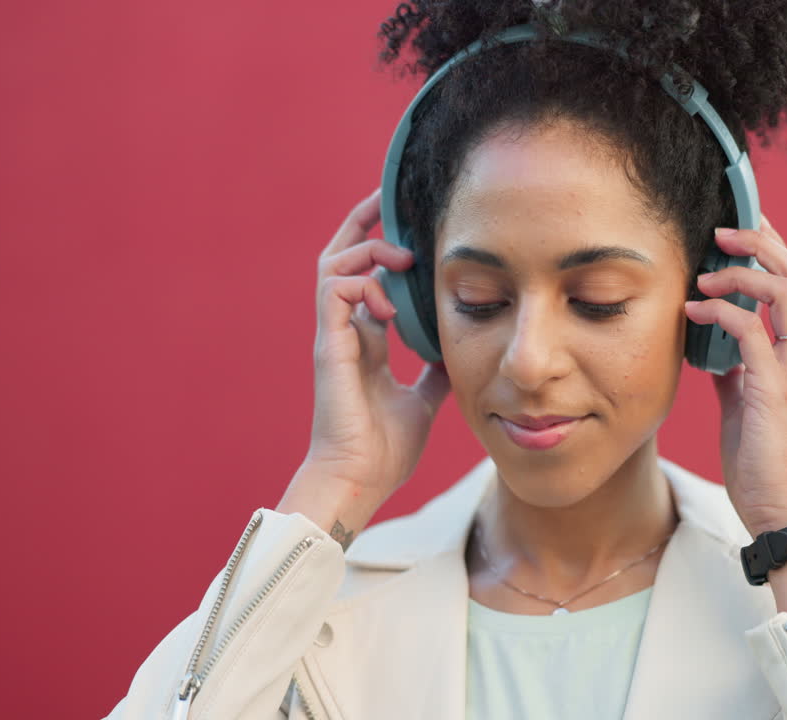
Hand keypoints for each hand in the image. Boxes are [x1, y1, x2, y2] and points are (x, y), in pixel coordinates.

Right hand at [298, 187, 451, 506]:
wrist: (360, 481)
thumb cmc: (385, 449)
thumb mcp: (424, 398)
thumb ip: (434, 370)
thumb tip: (457, 348)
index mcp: (365, 340)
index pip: (368, 275)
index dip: (383, 244)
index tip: (409, 220)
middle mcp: (346, 331)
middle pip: (341, 256)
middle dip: (363, 221)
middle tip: (390, 196)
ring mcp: (334, 337)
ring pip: (334, 265)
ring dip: (368, 249)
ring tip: (402, 255)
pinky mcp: (329, 347)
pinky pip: (334, 291)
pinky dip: (362, 282)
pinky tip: (389, 299)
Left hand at [683, 214, 786, 536]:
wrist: (777, 510)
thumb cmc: (760, 459)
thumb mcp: (744, 402)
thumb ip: (735, 368)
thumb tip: (712, 343)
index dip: (773, 247)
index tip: (740, 226)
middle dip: (761, 241)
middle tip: (721, 230)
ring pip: (785, 292)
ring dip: (742, 271)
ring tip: (704, 269)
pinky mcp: (776, 390)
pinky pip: (751, 332)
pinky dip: (721, 313)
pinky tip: (692, 312)